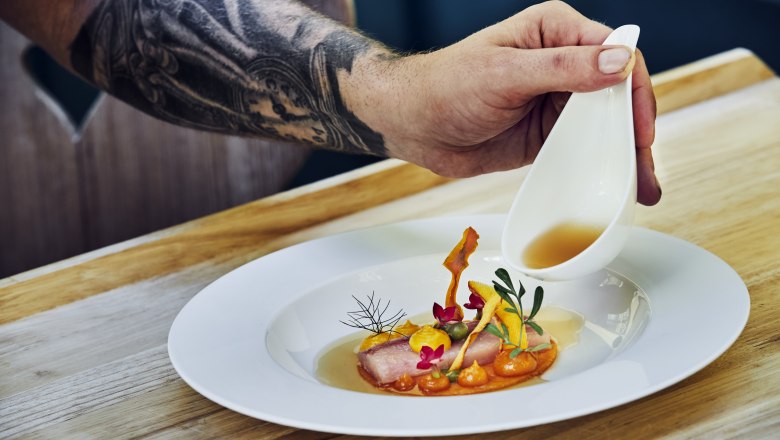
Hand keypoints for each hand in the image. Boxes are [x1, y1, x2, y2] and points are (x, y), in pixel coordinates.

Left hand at [350, 1, 660, 205]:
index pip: (614, 53)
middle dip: (635, 130)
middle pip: (617, 93)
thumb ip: (562, 68)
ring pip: (605, 124)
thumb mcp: (504, 73)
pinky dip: (598, 165)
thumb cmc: (445, 85)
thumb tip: (619, 60)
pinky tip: (612, 186)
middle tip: (644, 169)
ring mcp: (557, 100)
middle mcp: (563, 64)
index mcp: (555, 32)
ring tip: (640, 188)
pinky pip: (582, 147)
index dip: (632, 90)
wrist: (412, 124)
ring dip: (623, 154)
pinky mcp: (547, 133)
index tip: (638, 127)